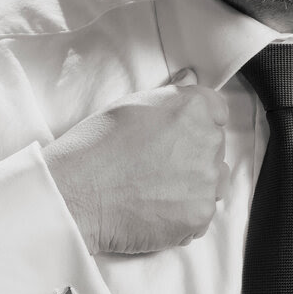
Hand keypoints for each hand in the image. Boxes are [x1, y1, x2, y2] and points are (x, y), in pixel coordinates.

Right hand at [44, 69, 229, 254]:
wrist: (75, 193)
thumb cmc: (96, 144)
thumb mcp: (132, 105)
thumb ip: (171, 93)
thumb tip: (191, 77)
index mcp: (194, 107)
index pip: (217, 113)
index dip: (195, 125)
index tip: (175, 137)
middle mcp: (208, 140)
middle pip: (215, 148)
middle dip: (193, 155)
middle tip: (156, 166)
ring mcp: (206, 180)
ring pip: (214, 181)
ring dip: (194, 186)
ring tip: (155, 190)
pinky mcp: (199, 215)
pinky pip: (203, 214)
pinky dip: (184, 216)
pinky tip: (155, 211)